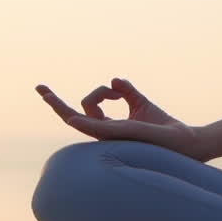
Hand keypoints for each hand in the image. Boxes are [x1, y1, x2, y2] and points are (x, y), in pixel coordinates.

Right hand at [35, 77, 209, 160]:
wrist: (183, 141)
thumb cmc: (163, 127)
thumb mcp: (141, 103)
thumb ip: (127, 92)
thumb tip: (114, 80)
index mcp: (109, 127)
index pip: (84, 112)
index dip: (75, 99)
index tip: (103, 86)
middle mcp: (105, 133)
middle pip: (72, 117)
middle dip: (55, 103)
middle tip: (39, 86)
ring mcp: (109, 136)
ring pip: (84, 114)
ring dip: (97, 95)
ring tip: (119, 92)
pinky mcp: (119, 135)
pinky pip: (97, 127)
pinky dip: (84, 122)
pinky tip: (73, 118)